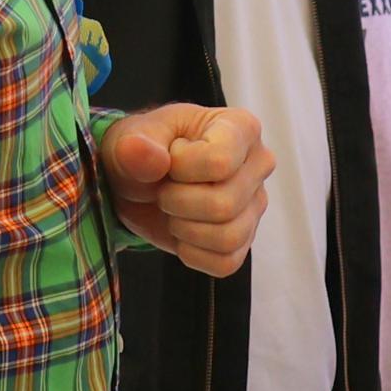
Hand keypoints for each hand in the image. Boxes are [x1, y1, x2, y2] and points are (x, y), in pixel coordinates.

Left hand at [101, 103, 274, 274]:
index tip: (168, 158)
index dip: (180, 168)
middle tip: (164, 189)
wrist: (140, 183)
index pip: (220, 162)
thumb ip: (135, 147)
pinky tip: (182, 232)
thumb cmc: (145, 150)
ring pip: (228, 237)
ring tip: (173, 210)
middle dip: (177, 203)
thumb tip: (141, 153)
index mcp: (240, 128)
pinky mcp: (246, 239)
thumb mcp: (131, 139)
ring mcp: (256, 204)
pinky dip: (193, 253)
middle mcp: (259, 164)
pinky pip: (226, 262)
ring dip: (184, 230)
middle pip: (224, 205)